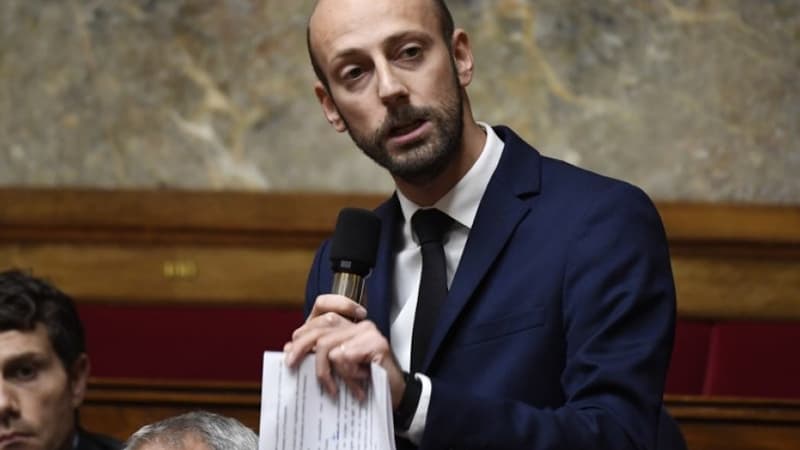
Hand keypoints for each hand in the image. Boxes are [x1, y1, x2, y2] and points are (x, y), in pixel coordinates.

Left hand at [284, 294, 405, 407]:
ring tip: (335, 389)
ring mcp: (368, 332)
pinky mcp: (376, 343)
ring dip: (328, 372)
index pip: (323, 306)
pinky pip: (344, 357)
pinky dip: (346, 375)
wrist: (394, 395)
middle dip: (300, 349)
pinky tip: (356, 385)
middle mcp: (358, 324)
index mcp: (347, 326)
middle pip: (320, 328)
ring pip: (328, 346)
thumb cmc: (365, 382)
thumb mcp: (336, 367)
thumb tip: (288, 348)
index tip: (292, 348)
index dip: (303, 325)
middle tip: (292, 366)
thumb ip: (315, 354)